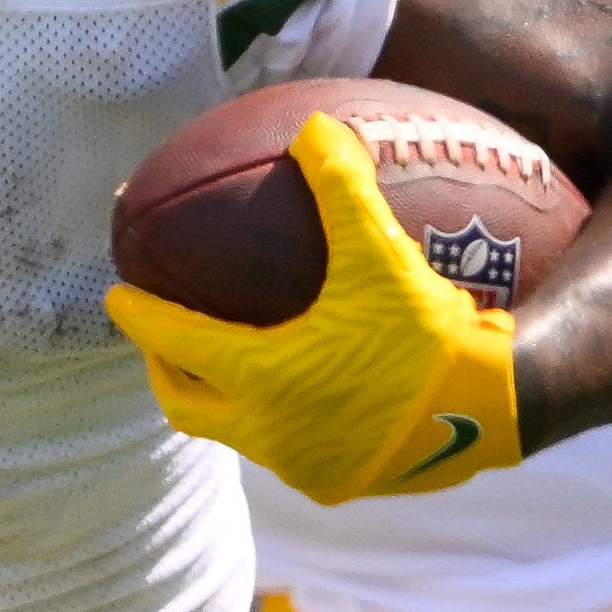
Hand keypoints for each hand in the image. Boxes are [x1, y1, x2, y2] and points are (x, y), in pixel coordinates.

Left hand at [110, 116, 523, 505]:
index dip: (142, 316)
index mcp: (263, 378)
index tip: (116, 297)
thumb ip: (342, 188)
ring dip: (222, 401)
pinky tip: (301, 395)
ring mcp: (303, 467)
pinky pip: (289, 452)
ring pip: (239, 434)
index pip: (178, 343)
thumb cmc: (432, 336)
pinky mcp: (340, 483)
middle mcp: (270, 434)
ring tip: (224, 366)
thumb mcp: (382, 254)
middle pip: (188, 408)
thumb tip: (313, 128)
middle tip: (156, 341)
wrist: (495, 412)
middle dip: (164, 371)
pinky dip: (276, 420)